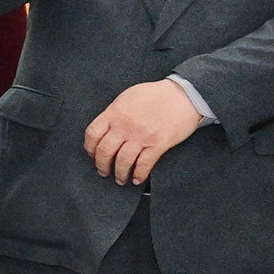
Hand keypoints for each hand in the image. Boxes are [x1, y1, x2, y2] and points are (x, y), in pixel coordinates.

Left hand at [85, 78, 204, 184]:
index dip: (90, 148)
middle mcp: (125, 126)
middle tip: (103, 171)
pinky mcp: (159, 144)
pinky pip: (144, 164)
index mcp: (115, 113)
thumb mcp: (128, 97)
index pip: (92, 134)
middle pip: (105, 151)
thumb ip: (115, 112)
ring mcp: (141, 136)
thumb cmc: (156, 94)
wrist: (184, 95)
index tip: (92, 154)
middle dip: (102, 165)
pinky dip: (139, 175)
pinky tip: (137, 179)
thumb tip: (106, 127)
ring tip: (119, 179)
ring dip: (119, 173)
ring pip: (123, 161)